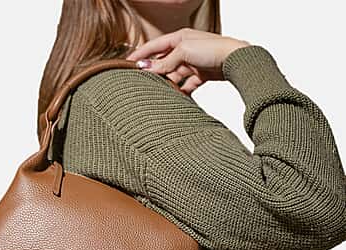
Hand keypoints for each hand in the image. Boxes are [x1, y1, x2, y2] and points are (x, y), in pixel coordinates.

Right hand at [126, 27, 250, 94]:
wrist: (236, 60)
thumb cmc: (213, 49)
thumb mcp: (183, 52)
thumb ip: (164, 61)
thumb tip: (147, 67)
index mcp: (179, 38)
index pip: (154, 45)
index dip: (140, 54)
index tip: (128, 63)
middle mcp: (185, 49)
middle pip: (163, 62)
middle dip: (154, 72)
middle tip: (143, 82)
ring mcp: (193, 63)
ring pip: (174, 75)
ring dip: (168, 84)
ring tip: (160, 92)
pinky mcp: (201, 75)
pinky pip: (187, 84)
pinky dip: (182, 91)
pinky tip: (177, 97)